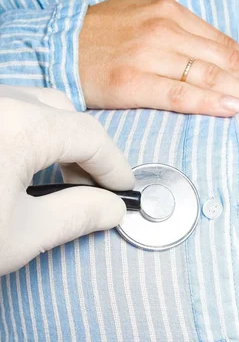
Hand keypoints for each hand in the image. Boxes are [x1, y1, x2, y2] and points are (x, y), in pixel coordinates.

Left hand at [0, 85, 133, 275]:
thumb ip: (77, 215)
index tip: (123, 190)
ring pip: (31, 106)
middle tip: (91, 188)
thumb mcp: (22, 235)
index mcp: (17, 127)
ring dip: (54, 139)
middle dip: (85, 148)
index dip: (114, 166)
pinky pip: (8, 112)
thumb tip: (111, 207)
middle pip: (61, 111)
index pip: (88, 135)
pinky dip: (25, 134)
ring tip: (56, 180)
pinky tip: (20, 168)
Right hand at [79, 0, 238, 117]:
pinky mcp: (133, 80)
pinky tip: (231, 109)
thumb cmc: (103, 39)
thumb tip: (216, 64)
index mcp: (172, 14)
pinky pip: (178, 92)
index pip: (225, 44)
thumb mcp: (146, 24)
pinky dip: (208, 100)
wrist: (58, 46)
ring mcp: (149, 53)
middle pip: (225, 59)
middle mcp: (166, 30)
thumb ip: (182, 40)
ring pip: (209, 75)